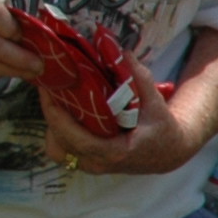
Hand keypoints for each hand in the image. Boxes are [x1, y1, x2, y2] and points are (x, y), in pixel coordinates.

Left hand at [37, 45, 202, 175]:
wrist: (169, 152)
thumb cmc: (162, 126)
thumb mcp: (155, 102)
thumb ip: (138, 77)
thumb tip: (120, 51)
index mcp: (117, 151)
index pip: (76, 138)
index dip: (57, 116)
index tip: (48, 92)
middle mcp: (100, 163)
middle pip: (60, 141)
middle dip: (51, 114)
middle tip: (48, 87)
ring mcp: (91, 166)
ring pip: (57, 147)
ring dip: (52, 124)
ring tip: (55, 98)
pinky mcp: (86, 163)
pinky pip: (61, 150)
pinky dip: (56, 132)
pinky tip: (62, 112)